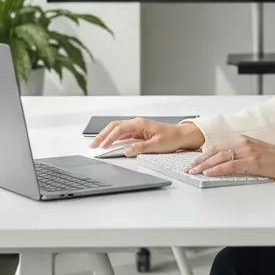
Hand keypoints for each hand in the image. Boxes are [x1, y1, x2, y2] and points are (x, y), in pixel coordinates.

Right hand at [89, 117, 204, 156]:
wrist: (181, 135)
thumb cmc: (171, 138)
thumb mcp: (156, 145)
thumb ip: (140, 148)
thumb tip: (126, 150)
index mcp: (140, 124)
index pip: (119, 129)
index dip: (109, 138)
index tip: (102, 146)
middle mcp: (137, 123)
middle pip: (114, 127)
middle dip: (102, 135)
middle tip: (92, 145)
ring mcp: (137, 127)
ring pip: (116, 129)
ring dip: (106, 136)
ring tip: (97, 145)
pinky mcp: (138, 132)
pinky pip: (122, 133)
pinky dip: (113, 138)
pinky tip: (108, 143)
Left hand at [186, 134, 274, 180]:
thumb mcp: (254, 152)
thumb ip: (239, 155)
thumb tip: (222, 164)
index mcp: (242, 139)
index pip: (217, 147)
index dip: (203, 155)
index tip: (194, 162)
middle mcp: (242, 142)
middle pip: (215, 151)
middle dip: (199, 160)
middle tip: (188, 168)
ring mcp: (247, 151)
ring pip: (219, 158)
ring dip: (204, 165)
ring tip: (194, 172)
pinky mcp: (251, 162)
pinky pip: (230, 165)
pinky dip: (217, 169)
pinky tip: (209, 173)